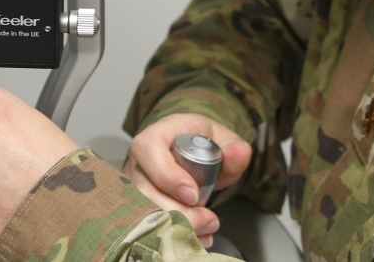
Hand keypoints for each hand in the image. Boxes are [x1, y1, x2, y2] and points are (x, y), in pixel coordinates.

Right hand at [124, 113, 252, 247]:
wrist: (191, 152)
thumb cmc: (199, 143)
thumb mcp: (220, 139)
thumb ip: (231, 146)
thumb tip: (239, 152)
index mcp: (153, 137)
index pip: (148, 151)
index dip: (168, 176)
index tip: (194, 195)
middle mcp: (137, 163)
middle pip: (144, 191)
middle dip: (178, 212)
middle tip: (209, 219)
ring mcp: (134, 188)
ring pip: (144, 214)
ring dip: (178, 228)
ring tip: (206, 227)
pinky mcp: (138, 209)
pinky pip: (149, 227)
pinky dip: (175, 237)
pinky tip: (197, 237)